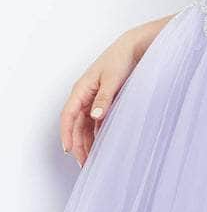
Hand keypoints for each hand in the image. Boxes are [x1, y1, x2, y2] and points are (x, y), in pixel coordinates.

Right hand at [59, 30, 143, 167]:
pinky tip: (101, 145)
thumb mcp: (112, 79)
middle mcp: (84, 96)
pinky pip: (96, 122)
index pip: (68, 116)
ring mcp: (94, 99)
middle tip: (84, 163)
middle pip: (76, 125)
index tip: (68, 150)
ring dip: (87, 141)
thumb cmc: (120, 59)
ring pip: (85, 126)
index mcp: (81, 89)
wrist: (134, 48)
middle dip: (78, 144)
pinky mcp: (104, 101)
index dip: (66, 134)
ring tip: (91, 159)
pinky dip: (96, 134)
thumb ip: (104, 98)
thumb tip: (95, 116)